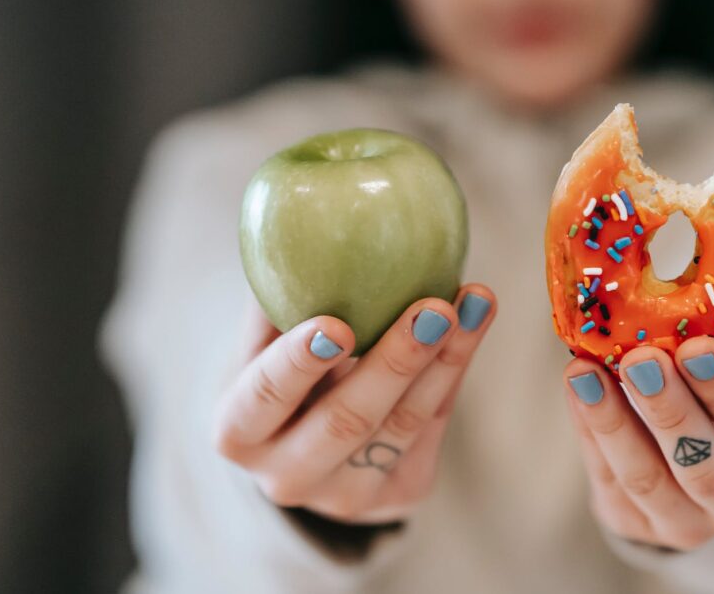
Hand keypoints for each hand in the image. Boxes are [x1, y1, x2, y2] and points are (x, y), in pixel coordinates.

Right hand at [213, 284, 495, 523]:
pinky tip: (475, 321)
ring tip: (474, 302)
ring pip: (403, 425)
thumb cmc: (278, 370)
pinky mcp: (399, 495)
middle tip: (433, 307)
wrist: (306, 447)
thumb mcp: (260, 341)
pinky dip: (455, 370)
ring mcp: (346, 497)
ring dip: (445, 359)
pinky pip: (433, 427)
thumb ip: (276, 296)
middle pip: (346, 420)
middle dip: (395, 362)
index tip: (336, 324)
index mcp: (238, 432)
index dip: (298, 363)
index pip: (264, 398)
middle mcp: (287, 477)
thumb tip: (298, 216)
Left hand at [563, 337, 713, 550]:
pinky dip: (589, 428)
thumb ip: (713, 352)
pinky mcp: (634, 526)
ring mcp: (688, 524)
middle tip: (641, 359)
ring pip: (647, 480)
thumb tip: (667, 292)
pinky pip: (607, 478)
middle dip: (670, 410)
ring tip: (586, 372)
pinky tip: (577, 387)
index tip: (697, 347)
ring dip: (613, 421)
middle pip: (706, 468)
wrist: (694, 463)